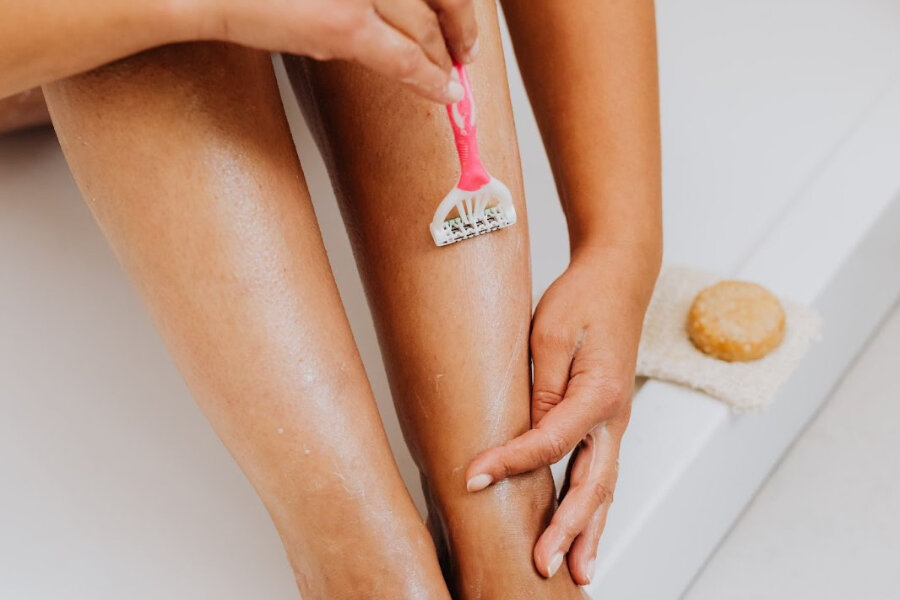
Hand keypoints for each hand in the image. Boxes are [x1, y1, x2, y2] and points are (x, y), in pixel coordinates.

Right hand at [209, 0, 477, 102]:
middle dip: (459, 27)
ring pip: (424, 29)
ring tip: (449, 73)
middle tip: (465, 50)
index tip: (461, 16)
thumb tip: (399, 11)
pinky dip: (430, 79)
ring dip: (443, 56)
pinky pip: (405, 59)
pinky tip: (444, 92)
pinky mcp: (347, 25)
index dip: (456, 4)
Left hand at [465, 245, 658, 584]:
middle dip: (568, 529)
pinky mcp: (606, 420)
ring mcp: (614, 421)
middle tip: (543, 565)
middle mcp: (614, 416)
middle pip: (592, 484)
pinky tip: (582, 529)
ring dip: (589, 530)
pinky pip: (601, 471)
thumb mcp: (551, 333)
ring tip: (577, 571)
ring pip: (604, 486)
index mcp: (600, 393)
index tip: (473, 478)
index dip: (511, 463)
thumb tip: (526, 434)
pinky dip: (593, 506)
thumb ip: (542, 387)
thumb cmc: (584, 298)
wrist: (620, 277)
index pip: (551, 443)